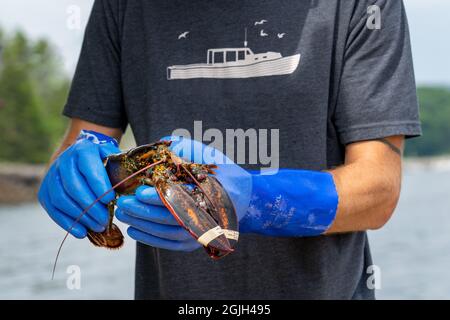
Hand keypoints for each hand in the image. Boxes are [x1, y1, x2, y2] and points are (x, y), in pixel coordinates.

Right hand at [38, 130, 120, 237]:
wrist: (80, 159)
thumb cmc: (104, 161)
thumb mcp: (114, 158)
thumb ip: (121, 167)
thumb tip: (134, 182)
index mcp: (83, 149)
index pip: (89, 168)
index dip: (99, 186)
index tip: (111, 200)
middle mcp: (64, 161)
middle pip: (74, 186)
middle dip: (90, 206)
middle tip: (105, 220)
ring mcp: (51, 176)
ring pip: (62, 199)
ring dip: (80, 216)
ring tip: (97, 227)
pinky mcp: (44, 191)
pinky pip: (53, 209)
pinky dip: (67, 223)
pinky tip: (82, 232)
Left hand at [115, 136, 252, 250]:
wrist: (242, 198)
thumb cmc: (221, 173)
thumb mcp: (211, 155)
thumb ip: (188, 148)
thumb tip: (162, 145)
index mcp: (212, 193)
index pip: (181, 198)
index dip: (159, 196)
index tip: (140, 191)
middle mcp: (207, 217)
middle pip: (169, 218)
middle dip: (143, 211)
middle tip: (124, 202)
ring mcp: (200, 233)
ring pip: (166, 233)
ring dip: (142, 224)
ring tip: (124, 213)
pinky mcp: (194, 242)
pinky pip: (169, 244)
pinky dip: (150, 239)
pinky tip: (134, 229)